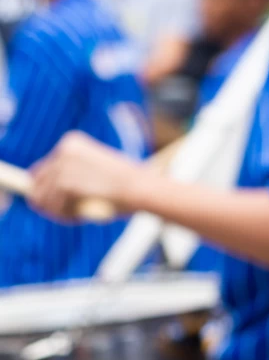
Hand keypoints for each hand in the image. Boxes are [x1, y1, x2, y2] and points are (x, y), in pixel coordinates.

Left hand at [29, 131, 149, 221]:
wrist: (142, 188)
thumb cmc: (128, 186)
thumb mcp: (97, 172)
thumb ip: (72, 176)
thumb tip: (36, 195)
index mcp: (71, 142)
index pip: (44, 169)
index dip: (50, 190)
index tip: (67, 202)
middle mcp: (63, 150)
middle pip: (37, 182)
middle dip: (49, 201)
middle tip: (69, 213)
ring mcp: (63, 166)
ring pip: (42, 197)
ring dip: (57, 211)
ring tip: (77, 216)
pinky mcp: (65, 184)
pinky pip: (53, 207)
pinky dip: (64, 216)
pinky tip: (80, 217)